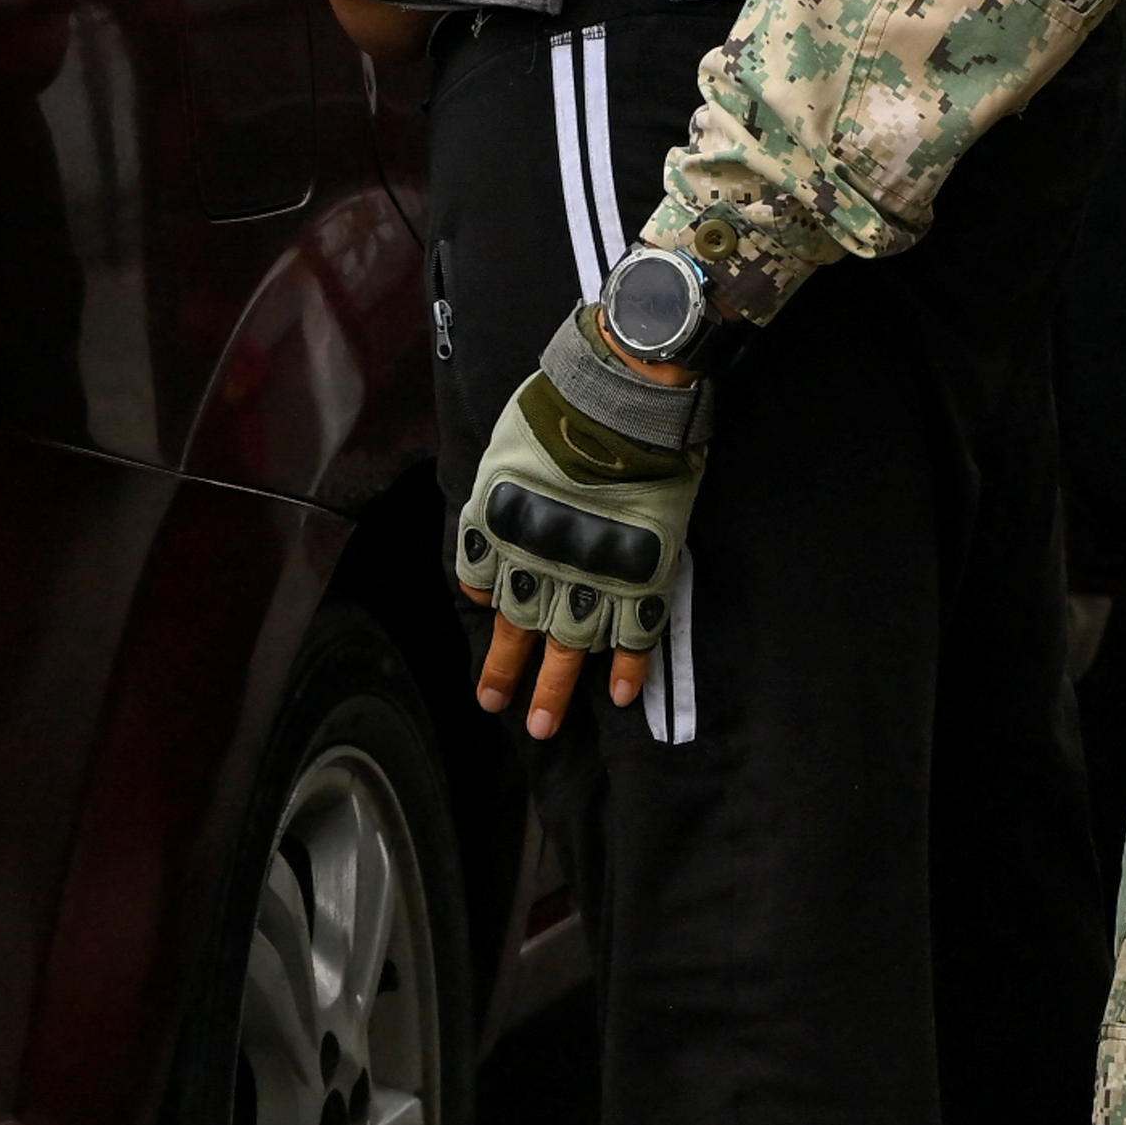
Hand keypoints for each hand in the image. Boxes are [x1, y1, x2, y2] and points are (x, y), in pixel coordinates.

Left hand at [453, 311, 709, 738]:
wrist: (615, 399)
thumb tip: (485, 543)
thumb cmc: (556, 409)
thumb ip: (494, 501)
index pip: (487, 589)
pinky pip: (634, 627)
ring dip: (558, 686)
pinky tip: (621, 694)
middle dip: (512, 676)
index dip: (488, 620)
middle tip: (506, 712)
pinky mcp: (640, 567)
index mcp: (504, 531)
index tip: (489, 633)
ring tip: (545, 725)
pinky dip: (629, 662)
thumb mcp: (502, 453)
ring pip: (570, 641)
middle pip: (522, 630)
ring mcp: (591, 569)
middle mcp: (540, 561)